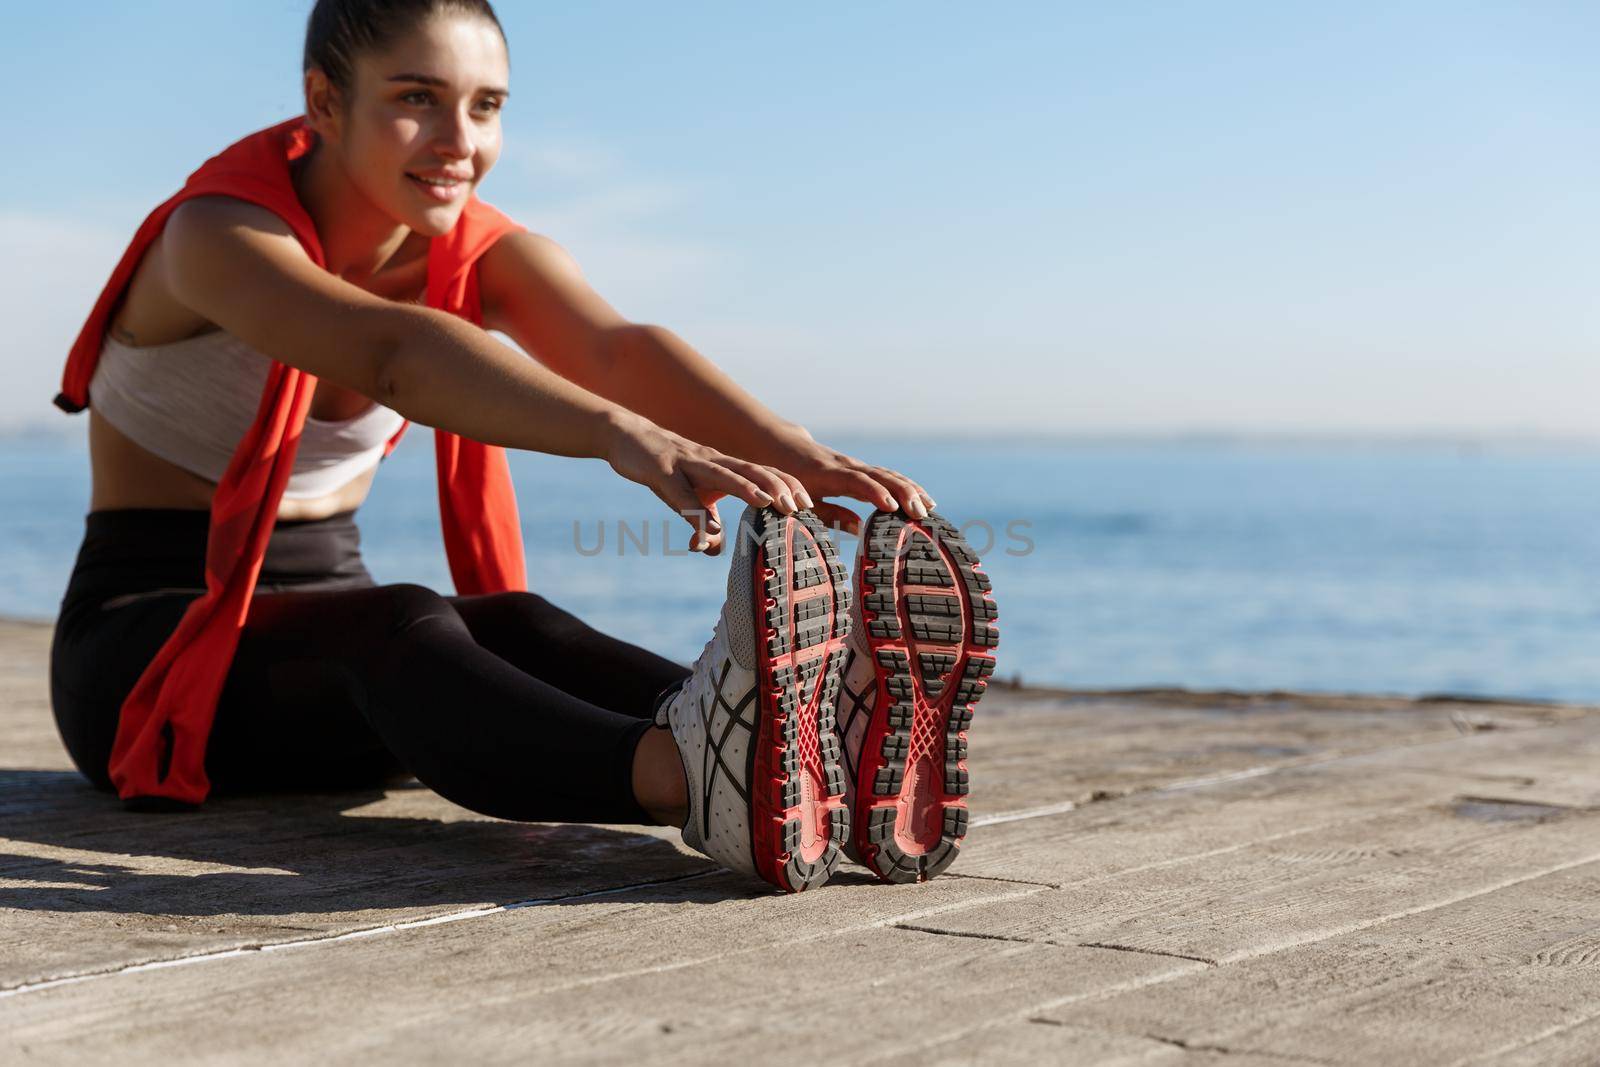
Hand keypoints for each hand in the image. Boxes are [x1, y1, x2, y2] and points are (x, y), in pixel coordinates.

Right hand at [603, 411, 804, 553]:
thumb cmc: (664, 468)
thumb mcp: (686, 496)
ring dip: (745, 489)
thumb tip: (713, 548)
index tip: (810, 506)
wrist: (628, 437)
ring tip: (767, 504)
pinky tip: (708, 530)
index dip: (787, 486)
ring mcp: (687, 465)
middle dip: (777, 487)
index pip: (763, 473)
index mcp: (723, 467)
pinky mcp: (662, 472)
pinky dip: (696, 511)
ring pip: (722, 475)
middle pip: (751, 470)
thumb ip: (703, 519)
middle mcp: (712, 462)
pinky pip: (680, 494)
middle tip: (799, 507)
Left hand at [758, 425, 936, 536]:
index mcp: (828, 475)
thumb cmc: (788, 479)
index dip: (875, 492)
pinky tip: (922, 499)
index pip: (856, 482)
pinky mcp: (860, 468)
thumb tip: (859, 528)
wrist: (781, 447)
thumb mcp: (801, 500)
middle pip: (880, 476)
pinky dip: (905, 486)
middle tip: (922, 513)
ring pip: (887, 474)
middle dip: (903, 493)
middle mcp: (846, 466)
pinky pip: (886, 475)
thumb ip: (827, 514)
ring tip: (930, 508)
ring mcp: (855, 465)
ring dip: (910, 489)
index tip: (892, 507)